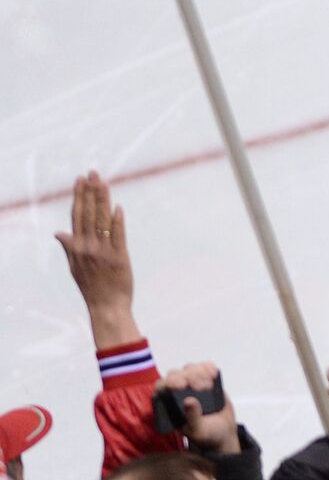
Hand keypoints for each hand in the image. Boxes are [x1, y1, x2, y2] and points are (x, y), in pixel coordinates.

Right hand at [54, 171, 138, 348]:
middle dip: (90, 192)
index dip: (79, 197)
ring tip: (103, 182)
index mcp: (77, 247)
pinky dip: (117, 222)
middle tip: (92, 173)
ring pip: (102, 221)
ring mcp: (103, 252)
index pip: (77, 216)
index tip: (80, 180)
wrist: (106, 307)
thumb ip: (68, 247)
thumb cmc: (92, 287)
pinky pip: (117, 236)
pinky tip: (117, 208)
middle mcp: (88, 247)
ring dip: (102, 200)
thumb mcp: (74, 267)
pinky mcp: (119, 258)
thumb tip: (58, 232)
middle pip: (88, 214)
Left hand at [158, 362, 237, 453]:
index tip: (180, 386)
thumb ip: (192, 417)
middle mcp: (177, 392)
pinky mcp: (206, 380)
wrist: (223, 433)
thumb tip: (189, 401)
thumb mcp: (197, 430)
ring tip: (208, 385)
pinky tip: (213, 372)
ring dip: (198, 372)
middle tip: (198, 386)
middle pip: (175, 375)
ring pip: (189, 369)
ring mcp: (192, 384)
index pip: (161, 388)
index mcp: (169, 404)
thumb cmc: (205, 434)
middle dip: (185, 376)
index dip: (168, 383)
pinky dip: (209, 367)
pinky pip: (205, 368)